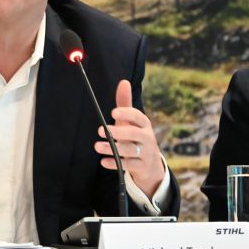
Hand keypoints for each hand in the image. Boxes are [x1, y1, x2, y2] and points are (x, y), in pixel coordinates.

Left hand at [94, 79, 164, 197]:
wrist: (150, 163)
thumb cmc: (136, 136)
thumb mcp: (131, 121)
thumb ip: (125, 103)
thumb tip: (123, 81)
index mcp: (144, 124)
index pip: (138, 116)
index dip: (126, 114)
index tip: (113, 112)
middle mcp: (147, 138)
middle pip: (134, 134)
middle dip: (118, 132)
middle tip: (101, 130)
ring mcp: (146, 153)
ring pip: (129, 151)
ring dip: (112, 148)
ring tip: (97, 146)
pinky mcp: (141, 167)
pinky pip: (128, 166)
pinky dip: (115, 164)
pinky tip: (103, 161)